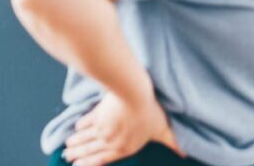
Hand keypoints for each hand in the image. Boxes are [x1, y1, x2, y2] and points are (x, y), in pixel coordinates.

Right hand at [62, 91, 182, 165]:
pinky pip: (85, 123)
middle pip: (89, 150)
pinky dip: (79, 127)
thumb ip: (172, 143)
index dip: (89, 164)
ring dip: (75, 144)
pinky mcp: (96, 114)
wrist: (133, 94)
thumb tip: (186, 153)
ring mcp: (101, 129)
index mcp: (124, 148)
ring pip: (84, 139)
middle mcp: (109, 141)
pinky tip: (76, 128)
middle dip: (77, 155)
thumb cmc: (150, 112)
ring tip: (67, 147)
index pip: (102, 160)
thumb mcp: (162, 130)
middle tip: (68, 157)